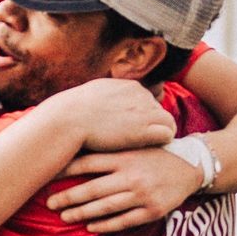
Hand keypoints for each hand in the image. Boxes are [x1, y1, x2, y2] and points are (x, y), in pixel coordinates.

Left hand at [46, 146, 198, 231]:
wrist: (190, 166)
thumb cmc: (155, 154)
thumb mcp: (134, 145)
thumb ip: (109, 149)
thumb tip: (76, 148)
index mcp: (124, 156)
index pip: (88, 163)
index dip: (66, 170)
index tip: (48, 177)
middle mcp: (132, 175)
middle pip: (93, 188)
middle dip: (68, 197)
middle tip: (49, 204)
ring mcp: (142, 194)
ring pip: (106, 207)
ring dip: (82, 213)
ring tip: (65, 217)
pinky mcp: (152, 211)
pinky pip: (124, 221)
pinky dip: (106, 225)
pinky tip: (91, 227)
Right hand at [52, 79, 174, 153]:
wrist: (68, 120)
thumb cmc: (74, 114)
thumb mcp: (93, 95)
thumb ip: (108, 97)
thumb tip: (106, 106)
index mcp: (129, 86)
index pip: (147, 101)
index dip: (142, 117)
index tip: (133, 131)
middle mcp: (140, 94)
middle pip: (158, 111)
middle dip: (152, 126)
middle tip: (140, 142)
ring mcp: (144, 110)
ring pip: (168, 122)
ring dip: (160, 134)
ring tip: (148, 147)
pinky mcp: (145, 129)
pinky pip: (168, 133)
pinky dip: (163, 142)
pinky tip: (152, 150)